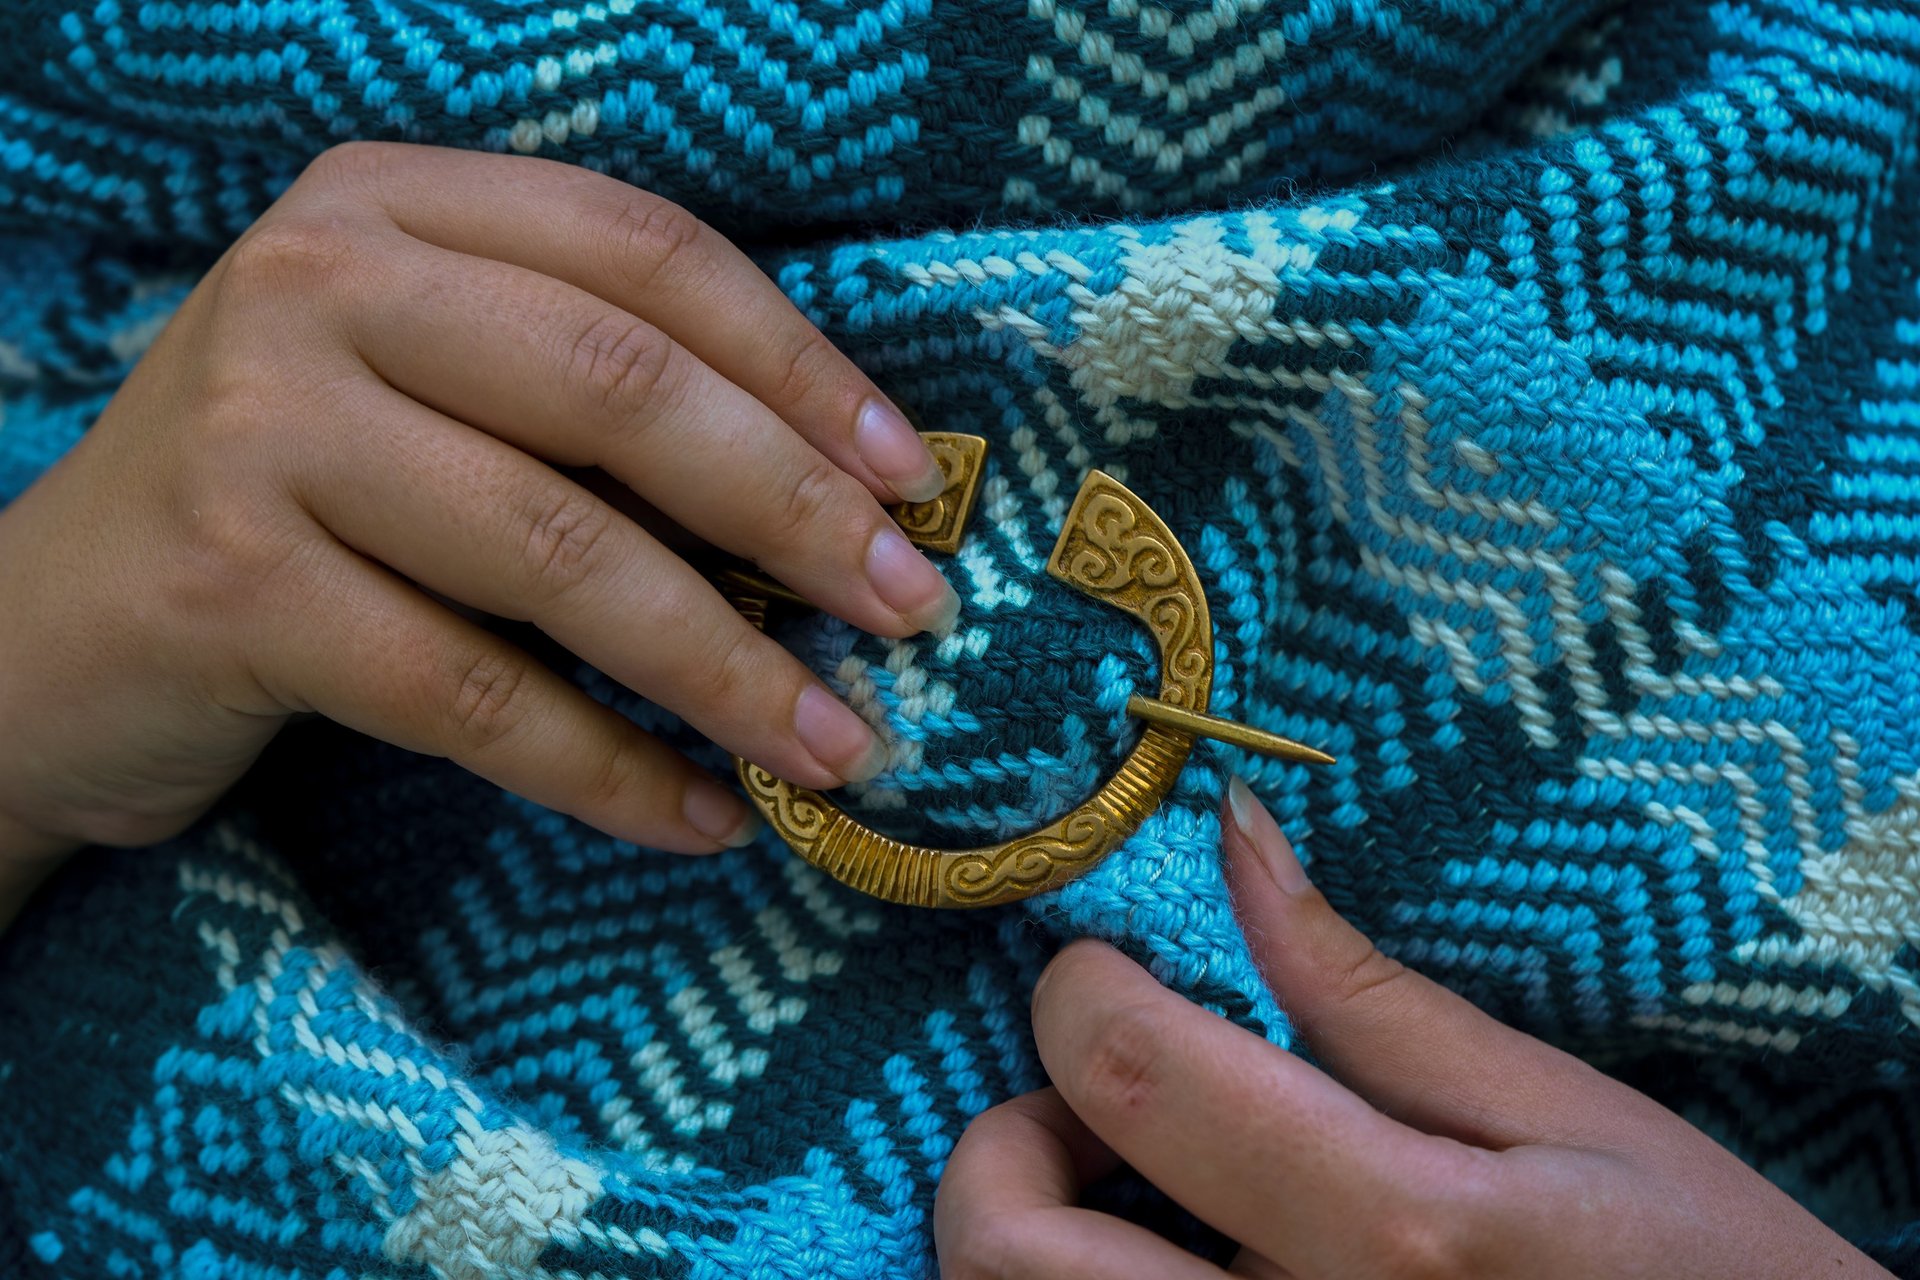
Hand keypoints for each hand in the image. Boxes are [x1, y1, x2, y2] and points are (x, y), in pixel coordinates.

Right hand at [0, 142, 956, 896]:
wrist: (47, 636)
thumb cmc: (294, 506)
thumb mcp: (429, 396)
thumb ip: (588, 402)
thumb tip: (839, 500)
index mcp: (398, 206)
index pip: (648, 253)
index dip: (801, 366)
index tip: (911, 479)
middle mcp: (319, 283)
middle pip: (620, 389)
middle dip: (794, 511)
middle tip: (913, 612)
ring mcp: (259, 429)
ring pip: (557, 553)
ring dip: (728, 669)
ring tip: (840, 748)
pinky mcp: (228, 588)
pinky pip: (471, 695)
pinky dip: (608, 771)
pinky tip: (702, 818)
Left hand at [936, 779, 1888, 1278]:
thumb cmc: (1690, 1268)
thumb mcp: (1556, 1112)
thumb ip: (1364, 988)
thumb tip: (1236, 835)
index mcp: (1394, 1231)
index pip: (1129, 1073)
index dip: (1081, 990)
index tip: (1112, 968)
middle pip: (1009, 1251)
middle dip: (1005, 1143)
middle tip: (1095, 1104)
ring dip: (1029, 1232)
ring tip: (1134, 1194)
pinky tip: (1169, 1259)